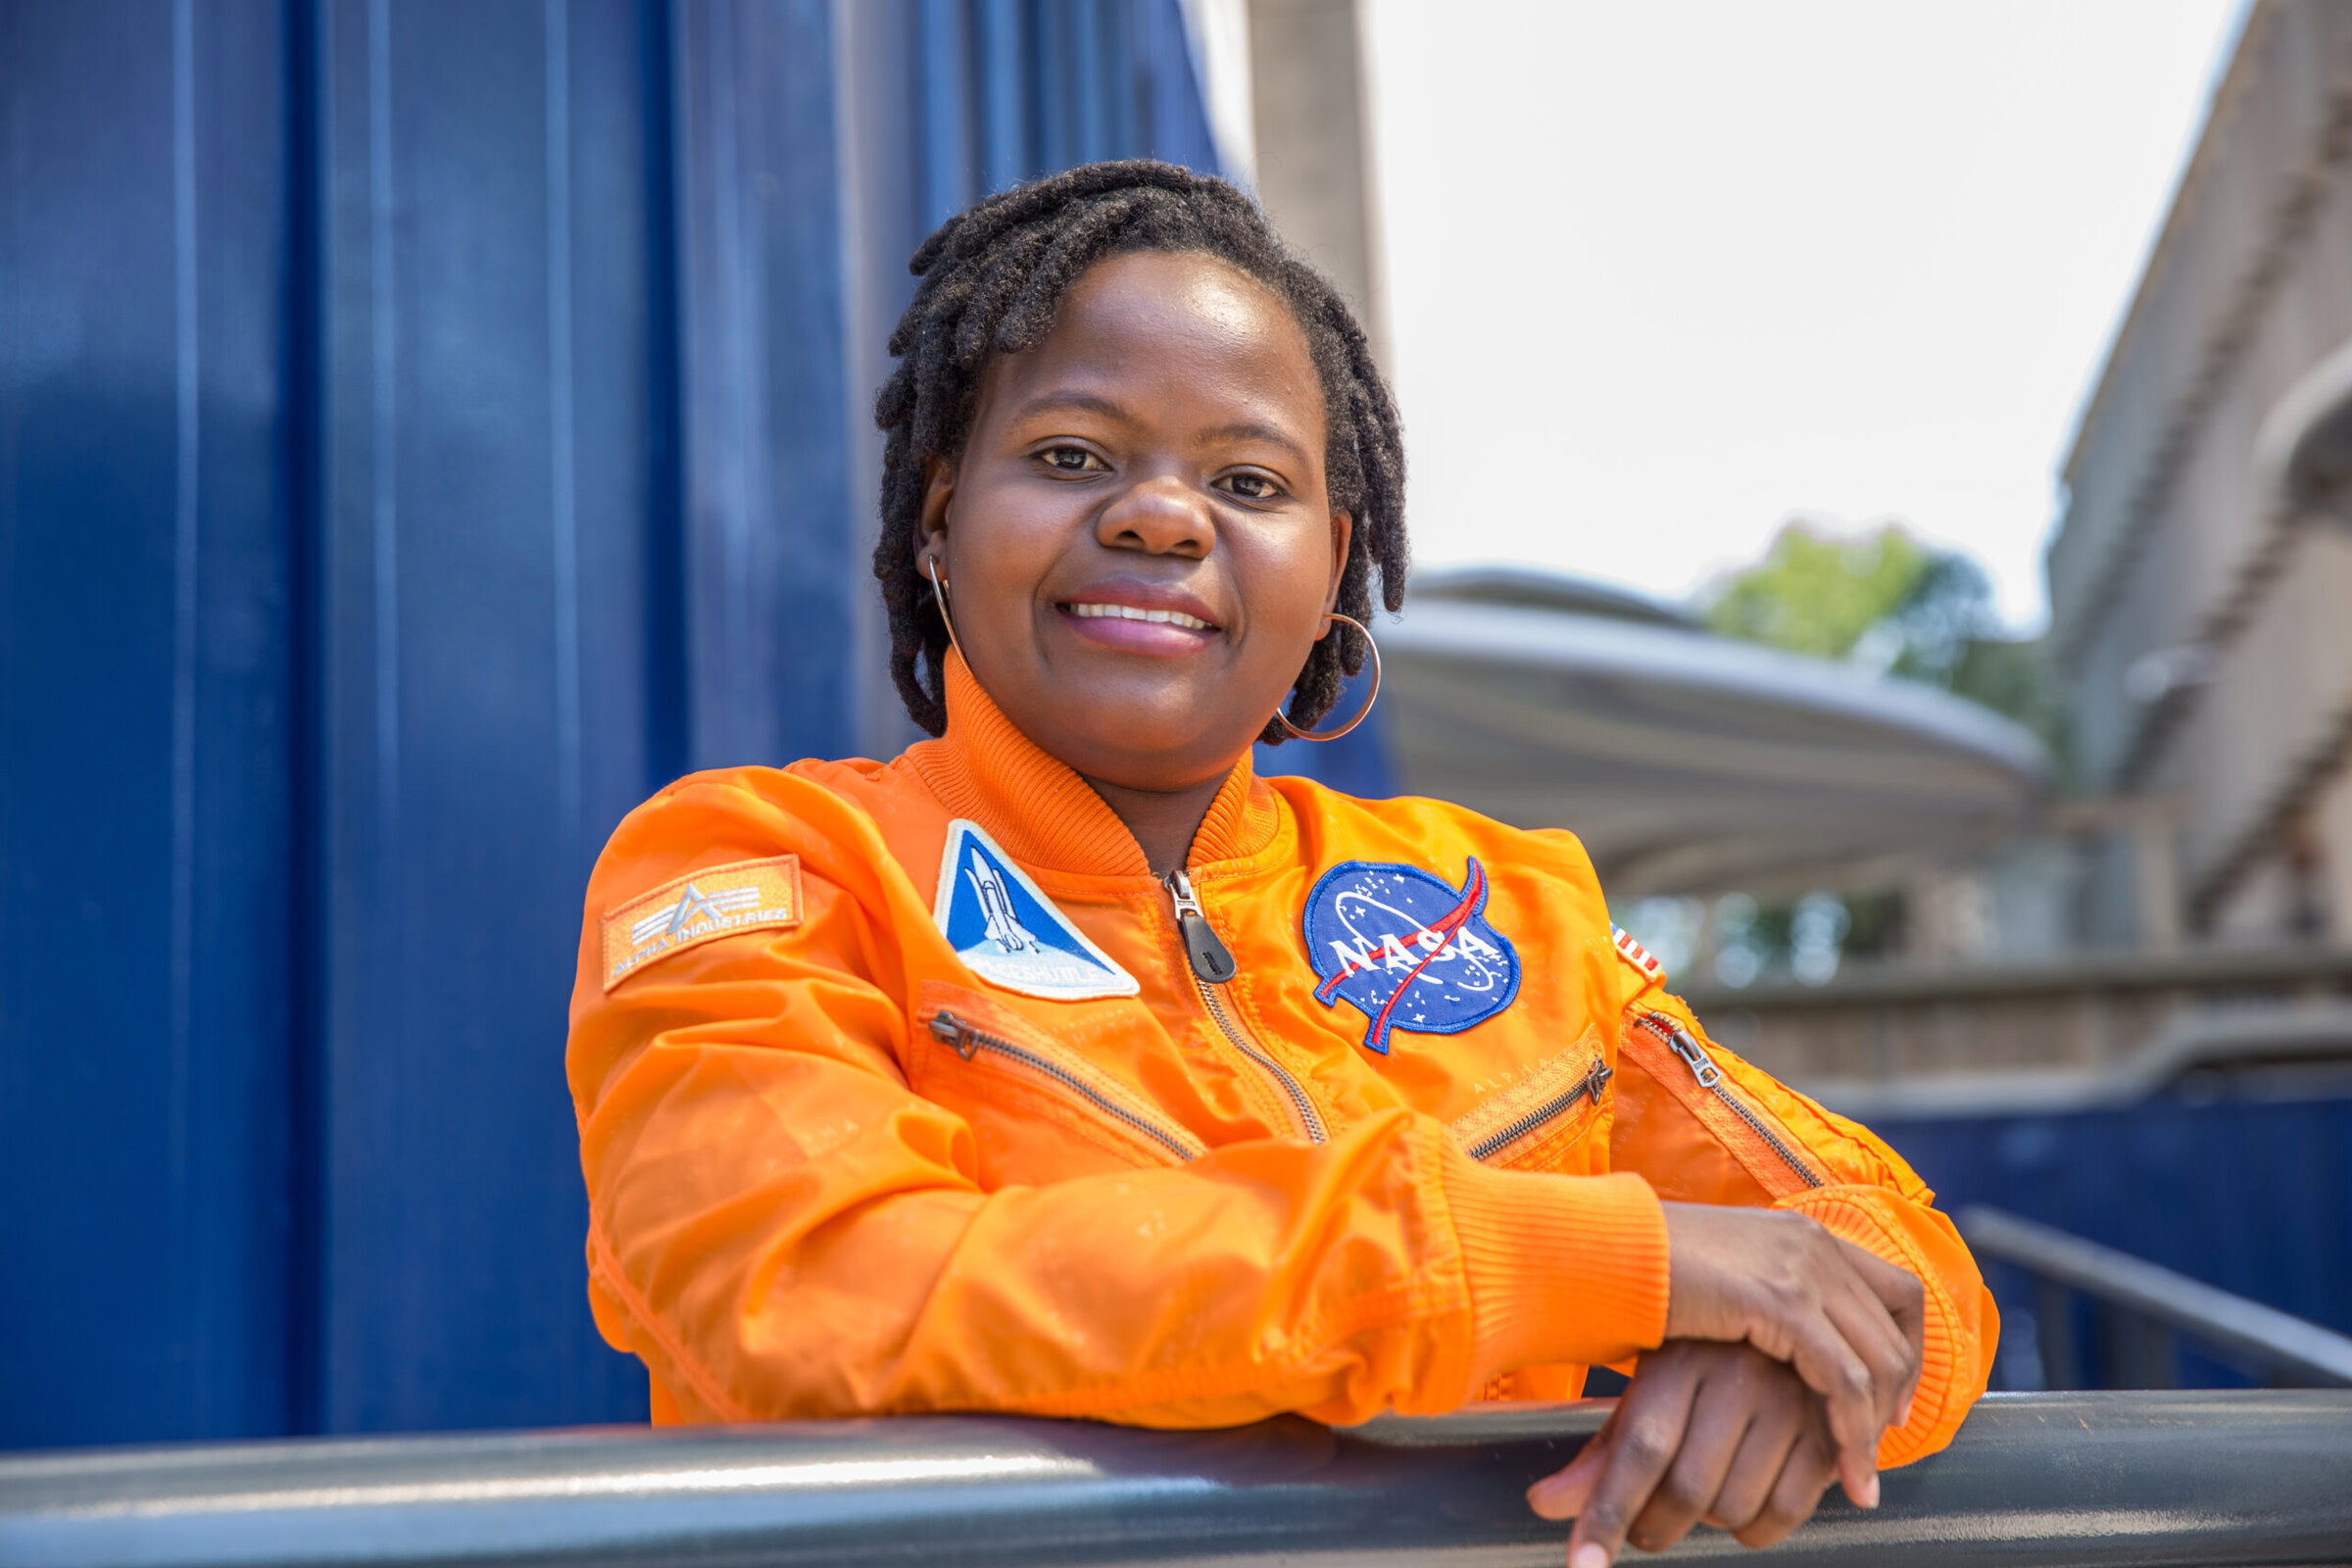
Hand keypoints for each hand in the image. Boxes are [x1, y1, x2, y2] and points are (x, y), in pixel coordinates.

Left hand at [1527, 1341, 1838, 1563]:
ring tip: (1705, 1495)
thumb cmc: (1701, 1361)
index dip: (1607, 1514)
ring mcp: (1788, 1398)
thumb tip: (1543, 1504)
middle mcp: (1735, 1373)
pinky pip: (1788, 1511)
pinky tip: (1747, 1508)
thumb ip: (1603, 1453)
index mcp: (1678, 1358)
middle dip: (1656, 1527)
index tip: (1585, 1566)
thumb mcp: (1648, 1391)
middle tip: (1645, 1526)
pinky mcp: (1830, 1426)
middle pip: (1688, 1490)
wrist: (1789, 1313)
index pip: (1637, 1448)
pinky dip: (1759, 1531)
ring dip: (1712, 1524)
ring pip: (1737, 1507)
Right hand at [1657, 1202, 1923, 1509]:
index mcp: (1804, 1235)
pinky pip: (1843, 1383)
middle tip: (1876, 1453)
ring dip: (1875, 1431)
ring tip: (1860, 1479)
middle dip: (1897, 1401)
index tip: (1893, 1402)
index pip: (1898, 1291)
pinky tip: (1846, 1476)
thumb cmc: (1643, 1273)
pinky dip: (1852, 1437)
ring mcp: (1802, 1269)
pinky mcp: (1783, 1301)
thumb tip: (1782, 1352)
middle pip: (1895, 1333)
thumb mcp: (1723, 1282)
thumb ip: (1763, 1303)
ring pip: (1878, 1363)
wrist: (1605, 1249)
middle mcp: (1815, 1245)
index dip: (1909, 1350)